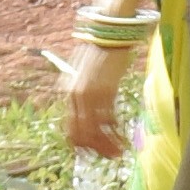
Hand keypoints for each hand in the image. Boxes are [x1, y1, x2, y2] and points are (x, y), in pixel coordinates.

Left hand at [51, 35, 135, 160]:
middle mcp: (75, 96)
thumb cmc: (98, 51)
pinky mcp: (106, 91)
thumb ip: (81, 91)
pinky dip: (115, 133)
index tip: (92, 152)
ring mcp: (90, 95)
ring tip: (118, 153)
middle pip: (80, 133)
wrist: (109, 32)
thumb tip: (87, 111)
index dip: (80, 144)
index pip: (69, 127)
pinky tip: (122, 139)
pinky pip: (109, 120)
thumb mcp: (82, 73)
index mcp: (67, 92)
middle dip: (95, 149)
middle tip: (108, 157)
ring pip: (95, 131)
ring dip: (107, 145)